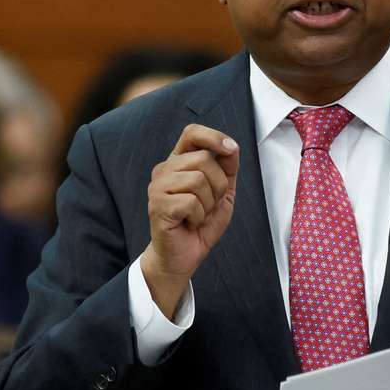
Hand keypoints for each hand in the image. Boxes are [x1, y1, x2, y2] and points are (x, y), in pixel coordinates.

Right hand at [142, 124, 239, 318]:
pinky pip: (191, 202)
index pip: (192, 133)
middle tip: (209, 204)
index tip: (231, 149)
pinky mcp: (158, 206)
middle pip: (203, 159)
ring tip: (198, 214)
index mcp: (179, 162)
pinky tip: (189, 223)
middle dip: (218, 185)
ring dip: (208, 203)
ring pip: (198, 179)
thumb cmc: (200, 223)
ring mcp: (158, 187)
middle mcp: (164, 170)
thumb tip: (231, 147)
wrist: (184, 256)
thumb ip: (227, 168)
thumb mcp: (223, 192)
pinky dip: (199, 216)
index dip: (213, 136)